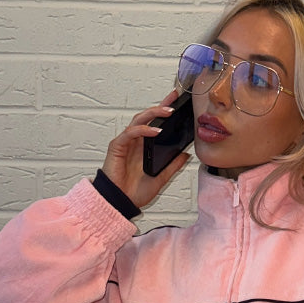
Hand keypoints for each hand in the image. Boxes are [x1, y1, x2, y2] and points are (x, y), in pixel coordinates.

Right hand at [101, 91, 190, 208]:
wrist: (121, 203)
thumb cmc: (134, 192)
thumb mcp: (161, 178)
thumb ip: (172, 166)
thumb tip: (186, 154)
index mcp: (144, 147)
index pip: (155, 124)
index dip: (164, 111)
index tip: (177, 102)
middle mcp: (135, 142)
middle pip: (147, 117)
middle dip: (160, 106)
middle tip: (174, 99)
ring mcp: (126, 143)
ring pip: (138, 121)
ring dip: (153, 114)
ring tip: (168, 112)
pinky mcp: (117, 146)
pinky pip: (130, 133)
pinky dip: (142, 130)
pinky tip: (155, 131)